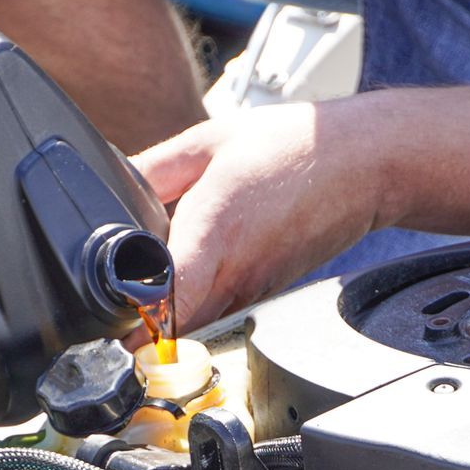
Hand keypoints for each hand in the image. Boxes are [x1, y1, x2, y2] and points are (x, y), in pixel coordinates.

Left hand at [131, 100, 393, 332]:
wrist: (363, 166)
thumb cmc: (293, 148)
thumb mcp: (209, 142)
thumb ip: (153, 170)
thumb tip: (112, 190)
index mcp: (215, 230)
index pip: (166, 302)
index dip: (131, 315)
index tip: (106, 316)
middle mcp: (234, 273)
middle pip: (168, 328)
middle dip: (133, 325)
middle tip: (108, 309)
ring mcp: (250, 291)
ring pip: (189, 326)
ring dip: (161, 319)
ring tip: (141, 293)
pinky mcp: (260, 295)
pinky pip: (212, 311)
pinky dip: (191, 305)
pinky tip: (186, 275)